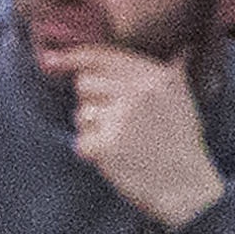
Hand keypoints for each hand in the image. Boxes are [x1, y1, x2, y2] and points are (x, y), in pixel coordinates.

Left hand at [42, 44, 224, 230]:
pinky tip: (113, 158)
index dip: (73, 57)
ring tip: (119, 141)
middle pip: (84, 82)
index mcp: (155, 76)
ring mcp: (121, 118)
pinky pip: (80, 142)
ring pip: (81, 113)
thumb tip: (182, 48)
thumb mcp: (183, 99)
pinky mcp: (107, 146)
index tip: (49, 60)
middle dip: (90, 101)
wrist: (185, 185)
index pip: (103, 56)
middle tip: (115, 122)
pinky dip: (91, 153)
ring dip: (91, 129)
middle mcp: (138, 91)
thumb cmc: (179, 143)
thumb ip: (173, 72)